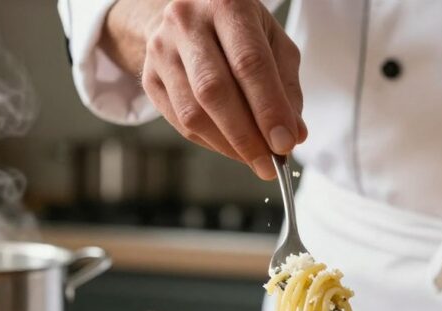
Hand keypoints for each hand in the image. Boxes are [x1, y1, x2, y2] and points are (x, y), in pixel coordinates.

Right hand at [102, 0, 306, 179]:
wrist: (187, 14)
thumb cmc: (238, 29)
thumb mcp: (272, 41)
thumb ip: (286, 86)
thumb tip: (293, 135)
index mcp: (226, 5)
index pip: (249, 64)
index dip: (268, 109)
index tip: (285, 144)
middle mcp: (187, 22)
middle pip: (215, 91)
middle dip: (247, 136)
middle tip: (270, 164)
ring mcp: (161, 50)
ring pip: (193, 113)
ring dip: (228, 145)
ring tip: (254, 158)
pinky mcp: (149, 77)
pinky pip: (180, 122)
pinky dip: (210, 142)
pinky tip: (231, 146)